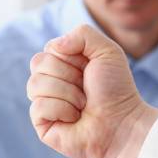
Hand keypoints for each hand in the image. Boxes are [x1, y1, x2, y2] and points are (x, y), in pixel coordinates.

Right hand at [27, 24, 157, 157]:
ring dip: (67, 93)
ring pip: (35, 85)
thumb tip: (56, 46)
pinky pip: (38, 107)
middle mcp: (49, 81)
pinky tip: (74, 118)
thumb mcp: (107, 51)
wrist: (123, 123)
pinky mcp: (41, 123)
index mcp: (61, 63)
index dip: (70, 58)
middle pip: (37, 63)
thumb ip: (83, 34)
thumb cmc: (116, 89)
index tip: (89, 70)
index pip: (48, 49)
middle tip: (86, 89)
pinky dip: (61, 110)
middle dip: (68, 75)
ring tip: (82, 105)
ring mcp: (43, 102)